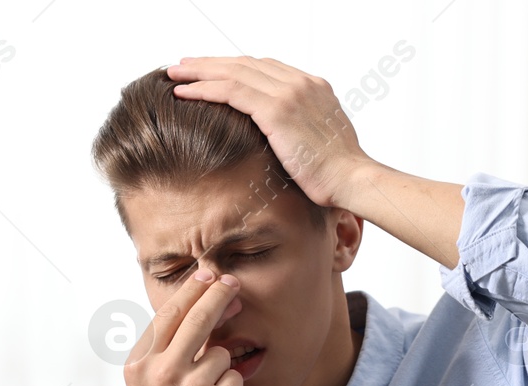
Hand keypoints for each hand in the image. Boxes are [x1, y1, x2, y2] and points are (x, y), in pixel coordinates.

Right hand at [121, 268, 244, 385]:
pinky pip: (236, 379)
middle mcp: (162, 371)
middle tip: (233, 282)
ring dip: (222, 370)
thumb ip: (160, 353)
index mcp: (139, 363)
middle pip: (198, 318)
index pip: (168, 314)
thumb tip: (193, 309)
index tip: (208, 274)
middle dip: (219, 294)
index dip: (192, 290)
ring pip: (222, 354)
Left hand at [166, 57, 375, 209]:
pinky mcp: (277, 109)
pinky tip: (183, 93)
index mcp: (313, 87)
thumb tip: (282, 142)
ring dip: (199, 72)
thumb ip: (300, 131)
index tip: (211, 73)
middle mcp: (301, 82)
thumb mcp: (320, 143)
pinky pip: (231, 91)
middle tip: (183, 66)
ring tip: (174, 75)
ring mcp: (289, 93)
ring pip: (233, 72)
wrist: (353, 180)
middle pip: (245, 64)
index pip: (264, 68)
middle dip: (211, 63)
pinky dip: (204, 89)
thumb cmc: (338, 174)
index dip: (233, 68)